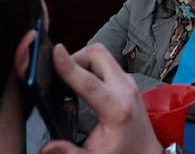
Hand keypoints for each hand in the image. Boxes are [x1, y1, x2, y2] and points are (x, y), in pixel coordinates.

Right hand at [39, 44, 161, 153]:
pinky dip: (89, 65)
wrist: (146, 152)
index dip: (69, 66)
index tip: (55, 51)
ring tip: (65, 79)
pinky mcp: (126, 81)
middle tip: (57, 73)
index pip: (89, 81)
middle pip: (98, 55)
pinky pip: (106, 63)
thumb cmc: (124, 153)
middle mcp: (125, 89)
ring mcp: (128, 82)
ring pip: (102, 55)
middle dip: (75, 57)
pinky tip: (78, 81)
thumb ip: (70, 152)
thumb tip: (47, 147)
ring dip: (82, 60)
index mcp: (117, 108)